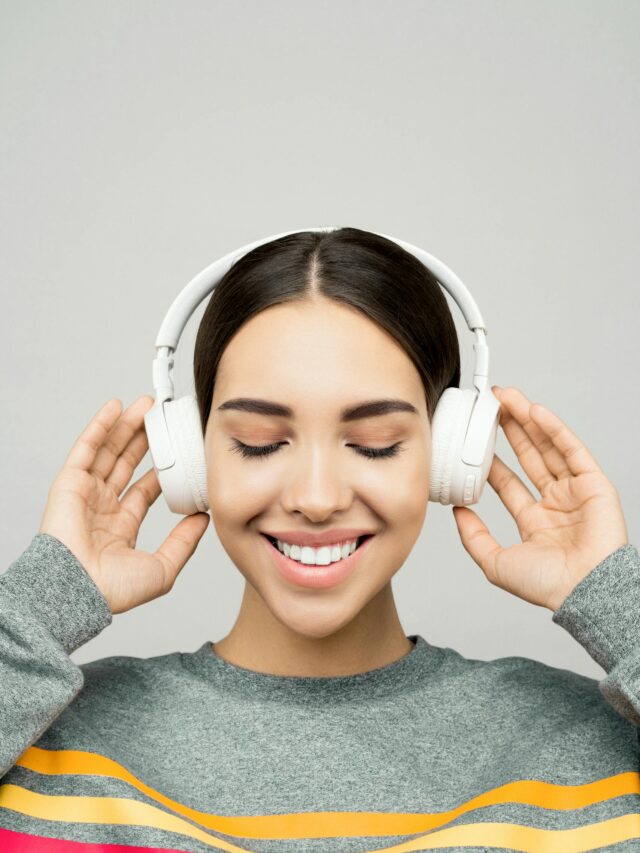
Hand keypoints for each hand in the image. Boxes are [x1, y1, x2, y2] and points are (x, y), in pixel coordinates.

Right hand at [38, 396, 209, 614]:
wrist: (78, 591)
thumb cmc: (112, 589)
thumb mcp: (163, 568)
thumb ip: (184, 542)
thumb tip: (204, 519)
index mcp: (120, 527)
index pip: (144, 489)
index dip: (161, 468)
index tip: (180, 451)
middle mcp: (101, 508)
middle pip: (127, 464)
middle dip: (145, 439)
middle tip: (163, 418)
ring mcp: (84, 494)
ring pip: (109, 451)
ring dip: (127, 426)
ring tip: (147, 405)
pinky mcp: (69, 483)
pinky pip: (86, 448)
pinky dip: (100, 426)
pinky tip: (116, 407)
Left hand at [452, 386, 628, 611]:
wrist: (584, 591)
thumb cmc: (548, 586)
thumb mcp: (496, 563)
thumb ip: (474, 537)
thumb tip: (457, 513)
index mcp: (535, 522)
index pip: (508, 482)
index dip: (492, 459)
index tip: (475, 440)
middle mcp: (555, 504)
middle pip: (529, 457)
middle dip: (509, 430)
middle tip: (491, 407)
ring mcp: (575, 492)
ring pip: (548, 447)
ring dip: (528, 421)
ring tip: (507, 398)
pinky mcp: (594, 484)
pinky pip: (572, 450)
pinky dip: (554, 429)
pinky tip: (535, 412)